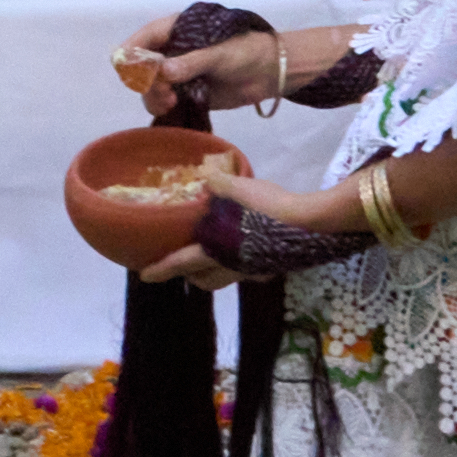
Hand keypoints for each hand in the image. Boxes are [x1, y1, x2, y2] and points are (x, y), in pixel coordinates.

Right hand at [115, 14, 286, 119]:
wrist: (271, 72)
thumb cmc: (246, 52)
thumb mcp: (220, 54)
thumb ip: (192, 62)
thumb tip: (164, 72)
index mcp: (177, 30)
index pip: (144, 38)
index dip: (132, 53)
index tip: (129, 71)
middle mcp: (172, 51)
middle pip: (142, 66)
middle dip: (146, 80)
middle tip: (164, 93)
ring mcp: (178, 73)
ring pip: (150, 86)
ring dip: (154, 95)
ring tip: (171, 102)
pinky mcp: (186, 93)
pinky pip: (164, 100)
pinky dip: (163, 106)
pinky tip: (172, 108)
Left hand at [152, 173, 361, 287]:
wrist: (311, 225)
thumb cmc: (267, 209)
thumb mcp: (238, 189)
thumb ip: (218, 183)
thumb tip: (205, 175)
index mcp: (217, 252)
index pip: (182, 263)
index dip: (162, 269)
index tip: (144, 276)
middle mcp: (234, 268)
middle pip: (206, 281)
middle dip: (191, 276)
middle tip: (184, 264)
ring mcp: (256, 270)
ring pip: (229, 278)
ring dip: (216, 270)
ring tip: (214, 255)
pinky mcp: (275, 266)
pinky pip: (250, 270)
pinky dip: (241, 262)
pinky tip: (248, 247)